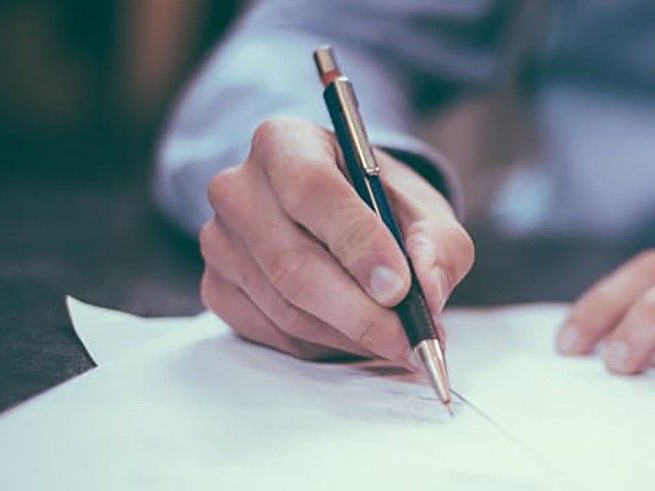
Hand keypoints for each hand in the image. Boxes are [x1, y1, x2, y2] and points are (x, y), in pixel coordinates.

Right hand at [199, 117, 473, 362]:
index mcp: (285, 142)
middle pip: (293, 262)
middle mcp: (238, 187)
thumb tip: (428, 290)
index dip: (357, 242)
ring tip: (399, 342)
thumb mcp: (424, 210)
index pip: (312, 189)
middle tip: (410, 339)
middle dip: (360, 311)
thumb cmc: (382, 205)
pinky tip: (358, 337)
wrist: (342, 217)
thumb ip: (437, 244)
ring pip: (285, 306)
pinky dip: (324, 345)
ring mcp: (220, 241)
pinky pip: (272, 332)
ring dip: (350, 335)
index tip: (399, 287)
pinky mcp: (217, 287)